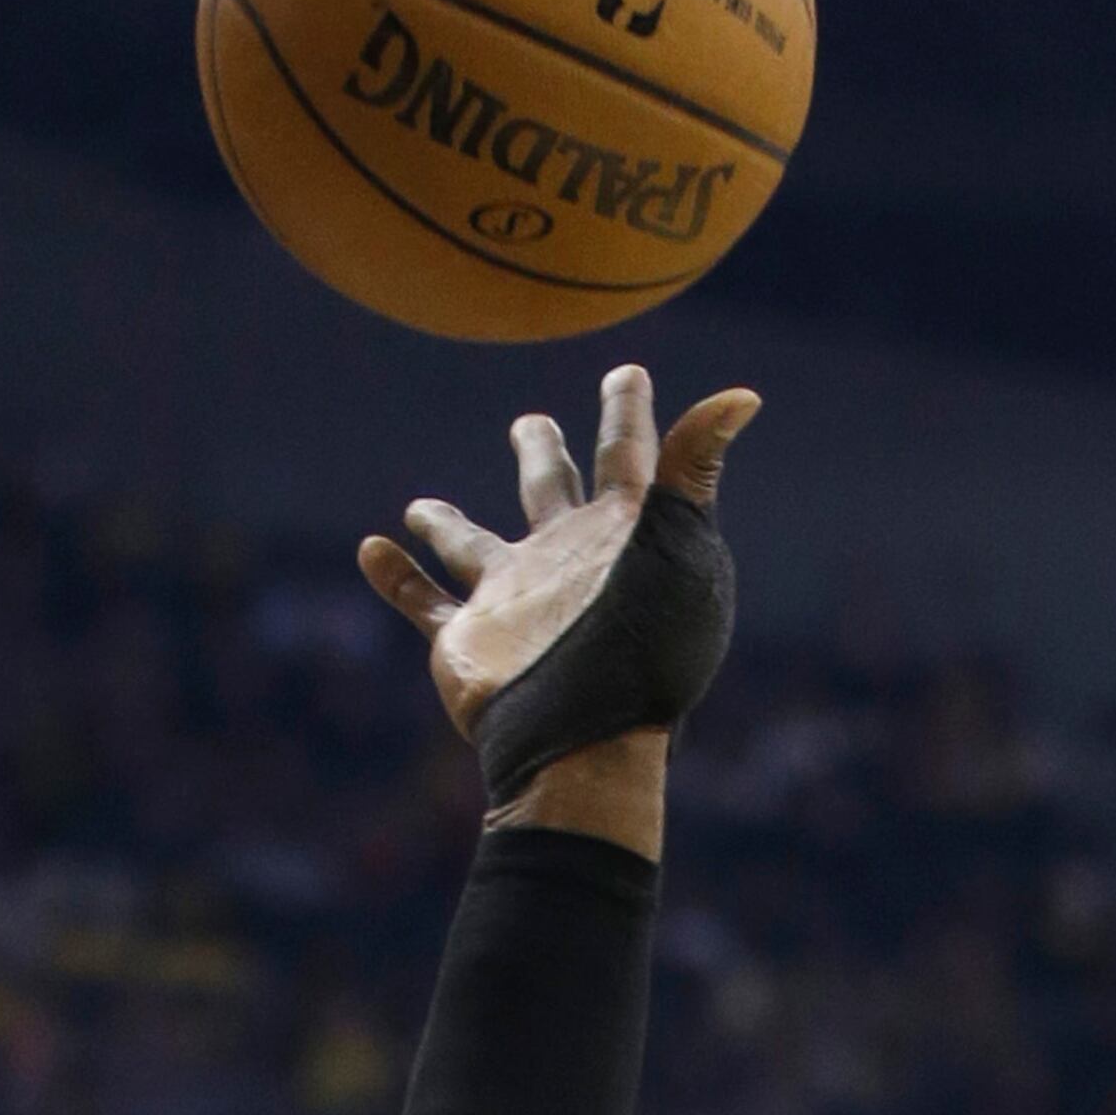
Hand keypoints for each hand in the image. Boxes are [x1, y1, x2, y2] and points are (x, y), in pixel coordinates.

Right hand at [356, 358, 757, 790]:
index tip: (628, 375)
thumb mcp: (681, 546)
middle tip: (529, 423)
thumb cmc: (644, 648)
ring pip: (471, 546)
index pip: (627, 456)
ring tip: (420, 505)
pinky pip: (421, 601)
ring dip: (445, 524)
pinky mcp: (467, 640)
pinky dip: (395, 577)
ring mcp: (511, 599)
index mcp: (621, 534)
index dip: (629, 414)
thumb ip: (695, 469)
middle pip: (548, 490)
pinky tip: (371, 550)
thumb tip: (744, 396)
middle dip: (541, 454)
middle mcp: (564, 559)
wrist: (585, 739)